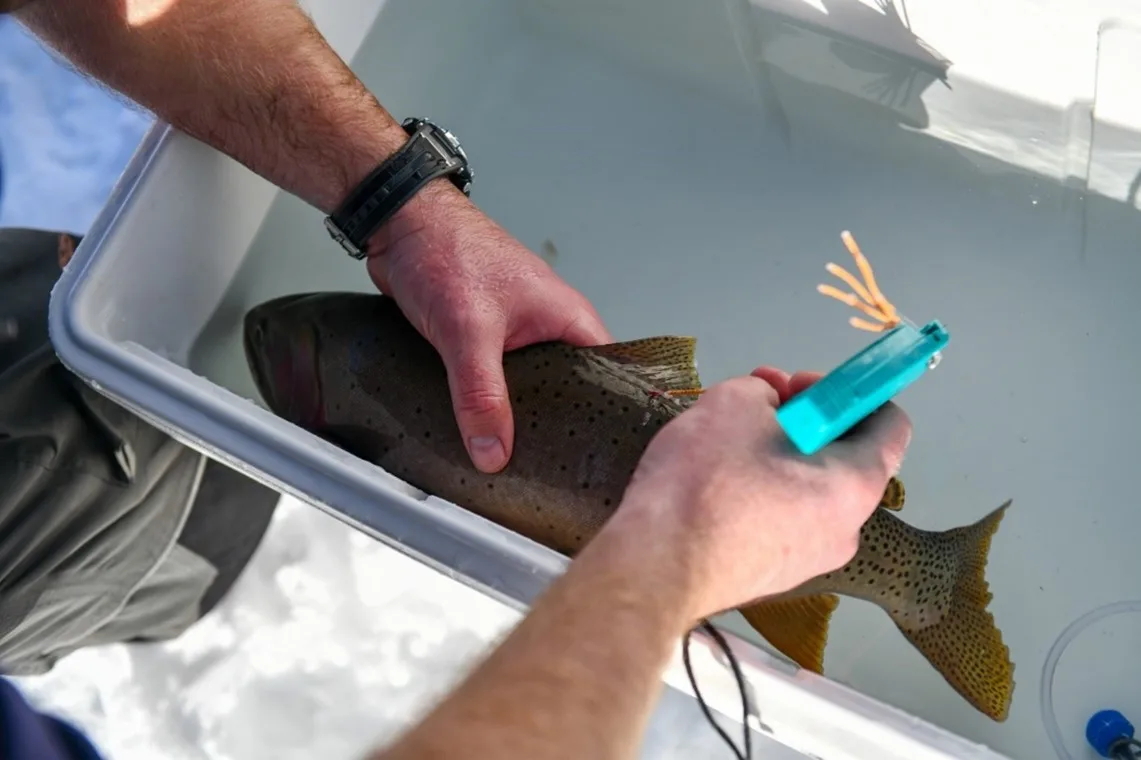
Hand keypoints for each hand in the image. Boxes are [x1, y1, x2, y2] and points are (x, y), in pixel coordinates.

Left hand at [366, 182, 612, 472]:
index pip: (608, 380)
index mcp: (569, 320)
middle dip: (556, 430)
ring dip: (516, 420)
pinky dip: (489, 407)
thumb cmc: (447, 251)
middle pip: (568, 394)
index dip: (604, 420)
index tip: (593, 460)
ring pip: (529, 392)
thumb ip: (482, 395)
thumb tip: (494, 451)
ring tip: (515, 464)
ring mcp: (518, 338)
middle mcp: (550, 330)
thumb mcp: (468, 331)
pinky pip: (498, 386)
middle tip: (549, 473)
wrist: (399, 225)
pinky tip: (479, 433)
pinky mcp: (486, 345)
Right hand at [611, 366, 911, 622]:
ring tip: (726, 440)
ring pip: (807, 489)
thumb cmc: (707, 480)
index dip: (850, 391)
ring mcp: (810, 560)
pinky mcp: (772, 577)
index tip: (799, 386)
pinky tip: (714, 483)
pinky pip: (781, 520)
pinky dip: (760, 493)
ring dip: (778, 454)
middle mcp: (846, 528)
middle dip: (803, 420)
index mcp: (856, 484)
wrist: (657, 566)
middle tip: (756, 406)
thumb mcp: (734, 403)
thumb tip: (769, 405)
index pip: (890, 424)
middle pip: (843, 457)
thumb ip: (765, 391)